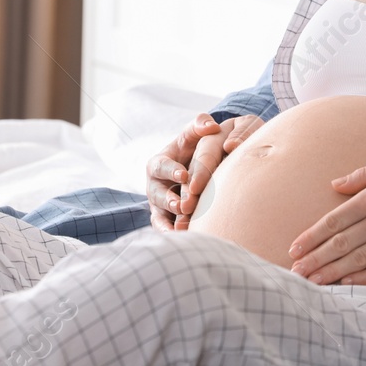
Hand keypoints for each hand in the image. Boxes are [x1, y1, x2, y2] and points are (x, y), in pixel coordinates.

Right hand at [145, 114, 261, 230]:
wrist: (190, 169)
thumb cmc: (192, 149)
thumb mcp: (192, 135)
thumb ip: (199, 125)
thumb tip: (211, 125)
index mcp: (158, 163)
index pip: (161, 166)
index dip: (171, 170)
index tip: (184, 174)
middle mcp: (154, 186)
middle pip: (157, 194)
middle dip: (169, 200)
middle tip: (183, 205)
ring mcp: (158, 205)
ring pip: (159, 215)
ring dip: (170, 222)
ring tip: (183, 228)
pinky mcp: (165, 221)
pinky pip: (165, 230)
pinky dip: (172, 235)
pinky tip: (184, 240)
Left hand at [289, 157, 365, 285]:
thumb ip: (363, 175)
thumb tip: (334, 184)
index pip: (335, 220)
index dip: (312, 236)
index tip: (294, 249)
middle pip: (342, 243)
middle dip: (316, 259)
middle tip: (295, 273)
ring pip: (359, 260)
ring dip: (333, 272)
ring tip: (313, 282)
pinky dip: (364, 279)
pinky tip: (346, 285)